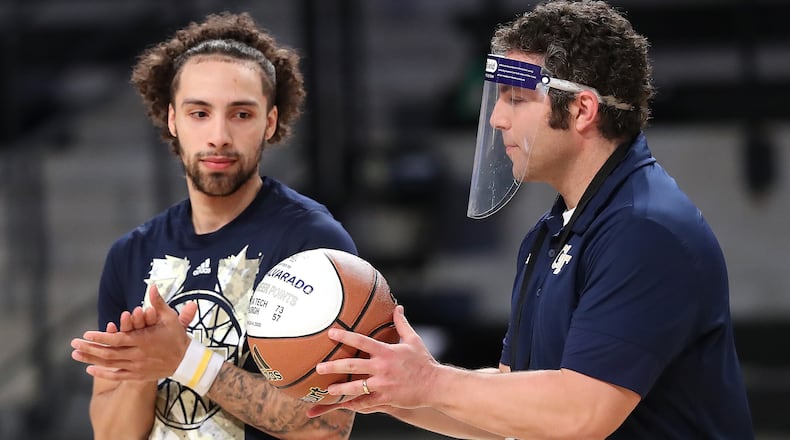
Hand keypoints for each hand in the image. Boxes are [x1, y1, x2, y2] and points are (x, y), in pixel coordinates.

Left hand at [71, 285, 197, 380]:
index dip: (100, 338)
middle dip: (89, 349)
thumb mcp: (170, 317)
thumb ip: (158, 303)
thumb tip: (152, 286)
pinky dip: (102, 373)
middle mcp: (138, 355)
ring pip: (110, 364)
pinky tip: (90, 369)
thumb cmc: (177, 337)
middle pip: (108, 354)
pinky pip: (117, 375)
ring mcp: (137, 367)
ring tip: (76, 355)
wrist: (186, 360)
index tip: (86, 335)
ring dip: (91, 360)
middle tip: (73, 345)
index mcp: (143, 340)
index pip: (117, 340)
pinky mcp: (138, 375)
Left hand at [306, 305, 440, 417]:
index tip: (331, 333)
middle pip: (353, 364)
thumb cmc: (423, 361)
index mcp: (387, 352)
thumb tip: (397, 308)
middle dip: (334, 365)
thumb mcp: (413, 340)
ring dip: (340, 388)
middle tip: (319, 367)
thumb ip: (402, 324)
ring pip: (356, 387)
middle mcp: (382, 368)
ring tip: (327, 389)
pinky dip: (354, 405)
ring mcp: (383, 384)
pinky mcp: (386, 399)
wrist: (435, 385)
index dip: (345, 336)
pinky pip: (366, 403)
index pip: (361, 341)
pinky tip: (344, 405)